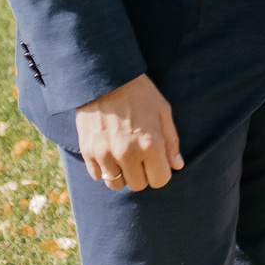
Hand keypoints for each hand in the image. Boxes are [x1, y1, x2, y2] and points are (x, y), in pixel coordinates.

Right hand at [75, 74, 182, 192]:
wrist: (106, 79)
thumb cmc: (140, 94)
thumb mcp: (163, 112)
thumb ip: (171, 142)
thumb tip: (177, 166)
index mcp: (150, 144)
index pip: (160, 180)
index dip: (161, 173)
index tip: (157, 162)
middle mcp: (127, 153)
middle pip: (138, 185)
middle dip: (143, 174)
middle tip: (141, 157)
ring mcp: (105, 154)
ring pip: (116, 184)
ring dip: (122, 174)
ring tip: (124, 157)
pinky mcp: (88, 152)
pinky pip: (98, 176)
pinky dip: (104, 170)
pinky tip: (109, 154)